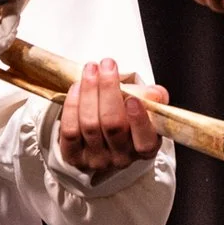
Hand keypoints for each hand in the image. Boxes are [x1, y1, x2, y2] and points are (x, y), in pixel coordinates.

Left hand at [56, 58, 166, 180]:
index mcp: (145, 148)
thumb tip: (154, 94)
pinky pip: (70, 131)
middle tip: (106, 65)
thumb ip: (153, 98)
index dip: (139, 121)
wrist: (102, 132)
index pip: (145, 142)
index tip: (133, 99)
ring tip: (91, 70)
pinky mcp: (74, 156)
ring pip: (90, 125)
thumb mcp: (146, 106)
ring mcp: (97, 159)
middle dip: (108, 90)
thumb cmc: (127, 116)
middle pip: (113, 125)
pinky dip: (72, 106)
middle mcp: (122, 158)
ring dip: (89, 92)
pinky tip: (76, 87)